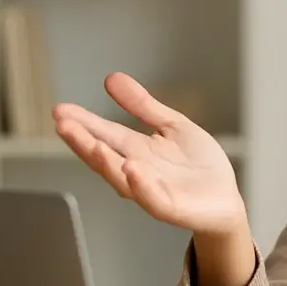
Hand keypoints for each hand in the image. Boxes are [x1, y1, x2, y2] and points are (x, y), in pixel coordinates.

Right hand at [52, 72, 246, 236]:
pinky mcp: (171, 207)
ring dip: (106, 162)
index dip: (83, 122)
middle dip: (83, 141)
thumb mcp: (171, 125)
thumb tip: (111, 78)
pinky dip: (142, 185)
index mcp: (137, 150)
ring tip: (93, 145)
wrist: (225, 199)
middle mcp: (137, 171)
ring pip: (122, 177)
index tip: (61, 110)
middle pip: (104, 155)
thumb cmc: (198, 166)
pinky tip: (133, 168)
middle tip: (63, 124)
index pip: (105, 134)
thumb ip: (143, 105)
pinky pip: (153, 198)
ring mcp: (152, 190)